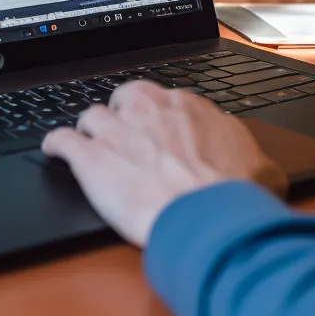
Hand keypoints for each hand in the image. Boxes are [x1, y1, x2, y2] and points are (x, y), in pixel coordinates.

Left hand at [42, 81, 288, 245]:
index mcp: (186, 106)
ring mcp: (117, 131)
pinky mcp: (91, 158)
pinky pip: (61, 140)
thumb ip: (247, 154)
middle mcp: (148, 109)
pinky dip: (55, 145)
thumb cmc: (233, 194)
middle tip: (127, 139)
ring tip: (91, 144)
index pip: (162, 99)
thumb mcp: (260, 165)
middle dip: (123, 116)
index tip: (157, 130)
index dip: (157, 118)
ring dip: (91, 130)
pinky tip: (54, 151)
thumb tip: (258, 164)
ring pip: (90, 116)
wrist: (207, 216)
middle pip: (123, 99)